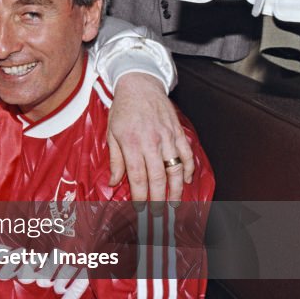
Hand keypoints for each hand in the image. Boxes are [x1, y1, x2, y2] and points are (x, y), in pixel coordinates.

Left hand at [107, 73, 193, 203]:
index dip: (140, 195)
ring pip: (175, 168)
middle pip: (158, 177)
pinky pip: (186, 154)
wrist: (140, 84)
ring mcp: (167, 137)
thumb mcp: (111, 133)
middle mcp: (151, 142)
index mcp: (132, 143)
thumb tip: (114, 182)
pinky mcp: (178, 132)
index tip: (140, 209)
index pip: (137, 176)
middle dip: (158, 198)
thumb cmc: (123, 109)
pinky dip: (188, 169)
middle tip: (157, 213)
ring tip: (174, 204)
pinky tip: (186, 182)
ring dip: (175, 189)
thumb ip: (115, 160)